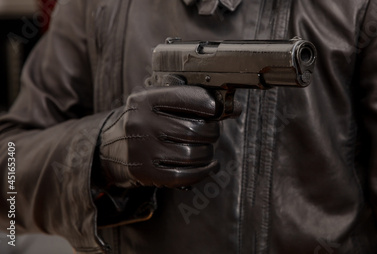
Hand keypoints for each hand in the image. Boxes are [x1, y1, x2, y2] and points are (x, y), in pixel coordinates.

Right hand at [98, 84, 224, 187]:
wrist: (111, 147)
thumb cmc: (146, 121)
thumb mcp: (158, 103)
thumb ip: (191, 101)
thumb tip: (235, 109)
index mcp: (145, 100)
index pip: (189, 98)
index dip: (211, 105)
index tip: (217, 111)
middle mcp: (141, 123)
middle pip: (195, 129)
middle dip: (211, 132)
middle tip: (211, 133)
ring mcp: (142, 150)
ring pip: (193, 154)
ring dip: (207, 153)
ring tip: (206, 149)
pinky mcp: (146, 173)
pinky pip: (185, 176)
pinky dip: (204, 172)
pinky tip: (209, 166)